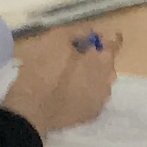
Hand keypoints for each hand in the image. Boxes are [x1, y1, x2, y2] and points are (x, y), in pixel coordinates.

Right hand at [4, 31, 119, 135]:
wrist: (33, 108)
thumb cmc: (44, 69)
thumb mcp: (56, 38)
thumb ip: (78, 32)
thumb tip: (91, 32)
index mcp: (101, 60)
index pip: (113, 45)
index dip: (106, 39)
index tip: (96, 37)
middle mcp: (107, 80)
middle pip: (108, 65)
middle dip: (98, 58)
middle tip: (79, 56)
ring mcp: (100, 100)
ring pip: (102, 82)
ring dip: (94, 76)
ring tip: (76, 75)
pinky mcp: (91, 114)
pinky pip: (94, 98)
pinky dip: (88, 92)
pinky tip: (73, 91)